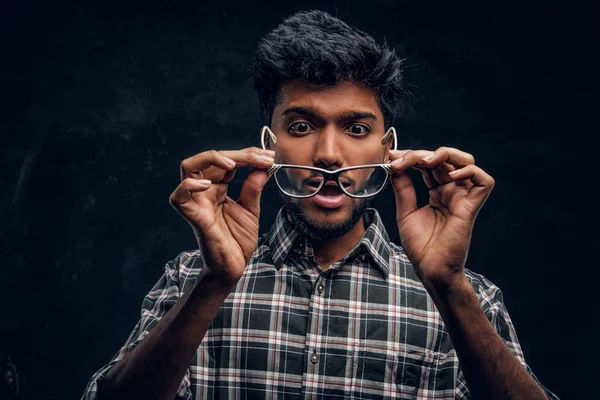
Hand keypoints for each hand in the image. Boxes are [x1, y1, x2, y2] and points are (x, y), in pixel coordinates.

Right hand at [169, 147, 274, 285]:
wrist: (234, 267)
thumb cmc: (238, 240)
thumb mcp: (251, 209)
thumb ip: (253, 187)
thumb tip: (264, 166)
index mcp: (218, 188)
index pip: (228, 161)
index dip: (248, 155)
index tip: (269, 157)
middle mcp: (205, 191)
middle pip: (211, 159)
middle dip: (238, 154)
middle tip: (262, 158)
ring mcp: (197, 202)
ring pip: (189, 167)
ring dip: (211, 159)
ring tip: (234, 164)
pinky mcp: (193, 217)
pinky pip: (179, 197)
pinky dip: (189, 186)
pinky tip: (209, 184)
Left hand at [388, 147, 494, 287]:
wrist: (429, 269)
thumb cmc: (420, 246)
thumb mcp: (405, 212)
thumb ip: (403, 188)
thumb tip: (394, 166)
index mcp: (437, 192)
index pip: (429, 164)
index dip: (412, 156)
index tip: (392, 157)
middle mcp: (452, 192)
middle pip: (444, 158)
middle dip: (421, 154)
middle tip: (401, 159)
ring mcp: (462, 198)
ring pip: (467, 162)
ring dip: (447, 154)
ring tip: (426, 161)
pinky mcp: (471, 208)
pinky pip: (483, 182)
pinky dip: (470, 171)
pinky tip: (450, 176)